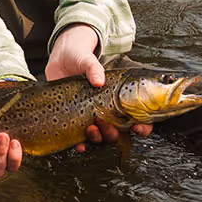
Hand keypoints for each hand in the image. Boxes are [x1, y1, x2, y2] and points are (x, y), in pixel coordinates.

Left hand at [45, 26, 152, 150]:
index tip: (138, 127)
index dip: (142, 127)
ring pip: (101, 137)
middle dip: (113, 132)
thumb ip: (93, 67)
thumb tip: (99, 81)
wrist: (59, 57)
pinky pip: (80, 138)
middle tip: (104, 121)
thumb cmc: (79, 56)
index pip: (137, 117)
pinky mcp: (73, 119)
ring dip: (98, 137)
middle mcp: (105, 109)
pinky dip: (81, 144)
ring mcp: (89, 116)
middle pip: (118, 131)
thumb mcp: (87, 59)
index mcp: (116, 96)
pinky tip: (79, 144)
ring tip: (91, 128)